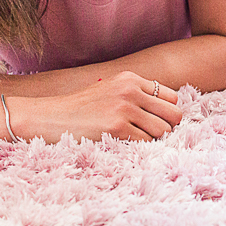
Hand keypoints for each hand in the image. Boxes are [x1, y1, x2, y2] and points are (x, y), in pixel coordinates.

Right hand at [13, 71, 181, 141]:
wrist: (51, 117)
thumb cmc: (81, 108)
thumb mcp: (110, 89)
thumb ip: (136, 94)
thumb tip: (169, 109)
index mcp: (131, 79)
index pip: (171, 97)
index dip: (166, 112)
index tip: (156, 121)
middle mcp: (131, 90)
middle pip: (174, 114)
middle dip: (168, 127)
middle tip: (152, 134)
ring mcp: (124, 109)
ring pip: (163, 131)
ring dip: (154, 139)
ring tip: (136, 139)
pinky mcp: (117, 128)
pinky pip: (146, 142)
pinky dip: (140, 147)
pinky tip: (125, 144)